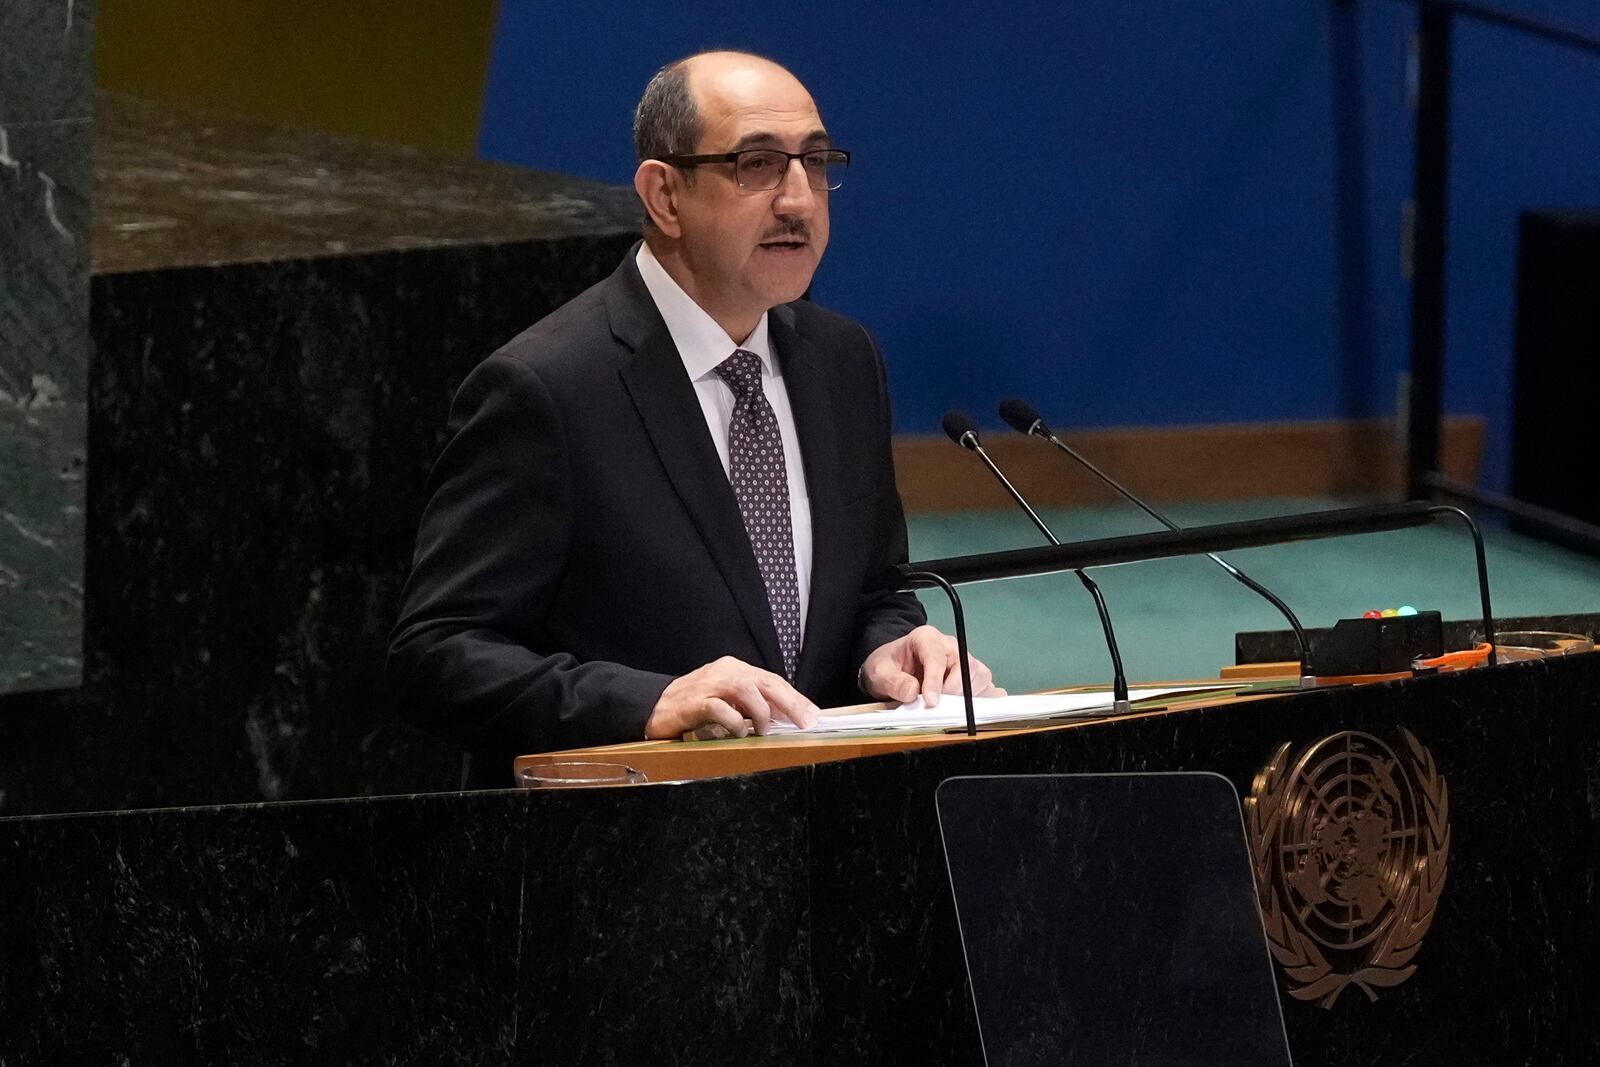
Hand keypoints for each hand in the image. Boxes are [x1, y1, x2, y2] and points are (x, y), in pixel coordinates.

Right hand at [645, 656, 819, 738]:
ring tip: (764, 731)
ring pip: (746, 689)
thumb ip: (751, 704)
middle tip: (805, 722)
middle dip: (790, 703)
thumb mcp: (727, 699)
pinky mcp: (694, 702)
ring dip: (761, 712)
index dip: (794, 698)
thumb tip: (783, 718)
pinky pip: (721, 709)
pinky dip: (735, 723)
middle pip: (766, 682)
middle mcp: (725, 671)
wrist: (654, 704)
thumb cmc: (695, 705)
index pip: (772, 680)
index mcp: (735, 669)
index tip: (812, 715)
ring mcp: (709, 685)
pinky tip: (739, 733)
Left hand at [859, 625, 1002, 706]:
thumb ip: (894, 682)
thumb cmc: (888, 666)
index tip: (930, 701)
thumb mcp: (879, 673)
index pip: (937, 657)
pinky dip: (980, 698)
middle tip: (937, 706)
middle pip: (966, 664)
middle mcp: (949, 646)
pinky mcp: (970, 675)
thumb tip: (913, 692)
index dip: (935, 680)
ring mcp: (962, 660)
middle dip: (954, 689)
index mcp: (926, 638)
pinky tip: (965, 707)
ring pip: (980, 674)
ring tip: (947, 706)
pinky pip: (986, 685)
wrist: (892, 669)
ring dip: (967, 695)